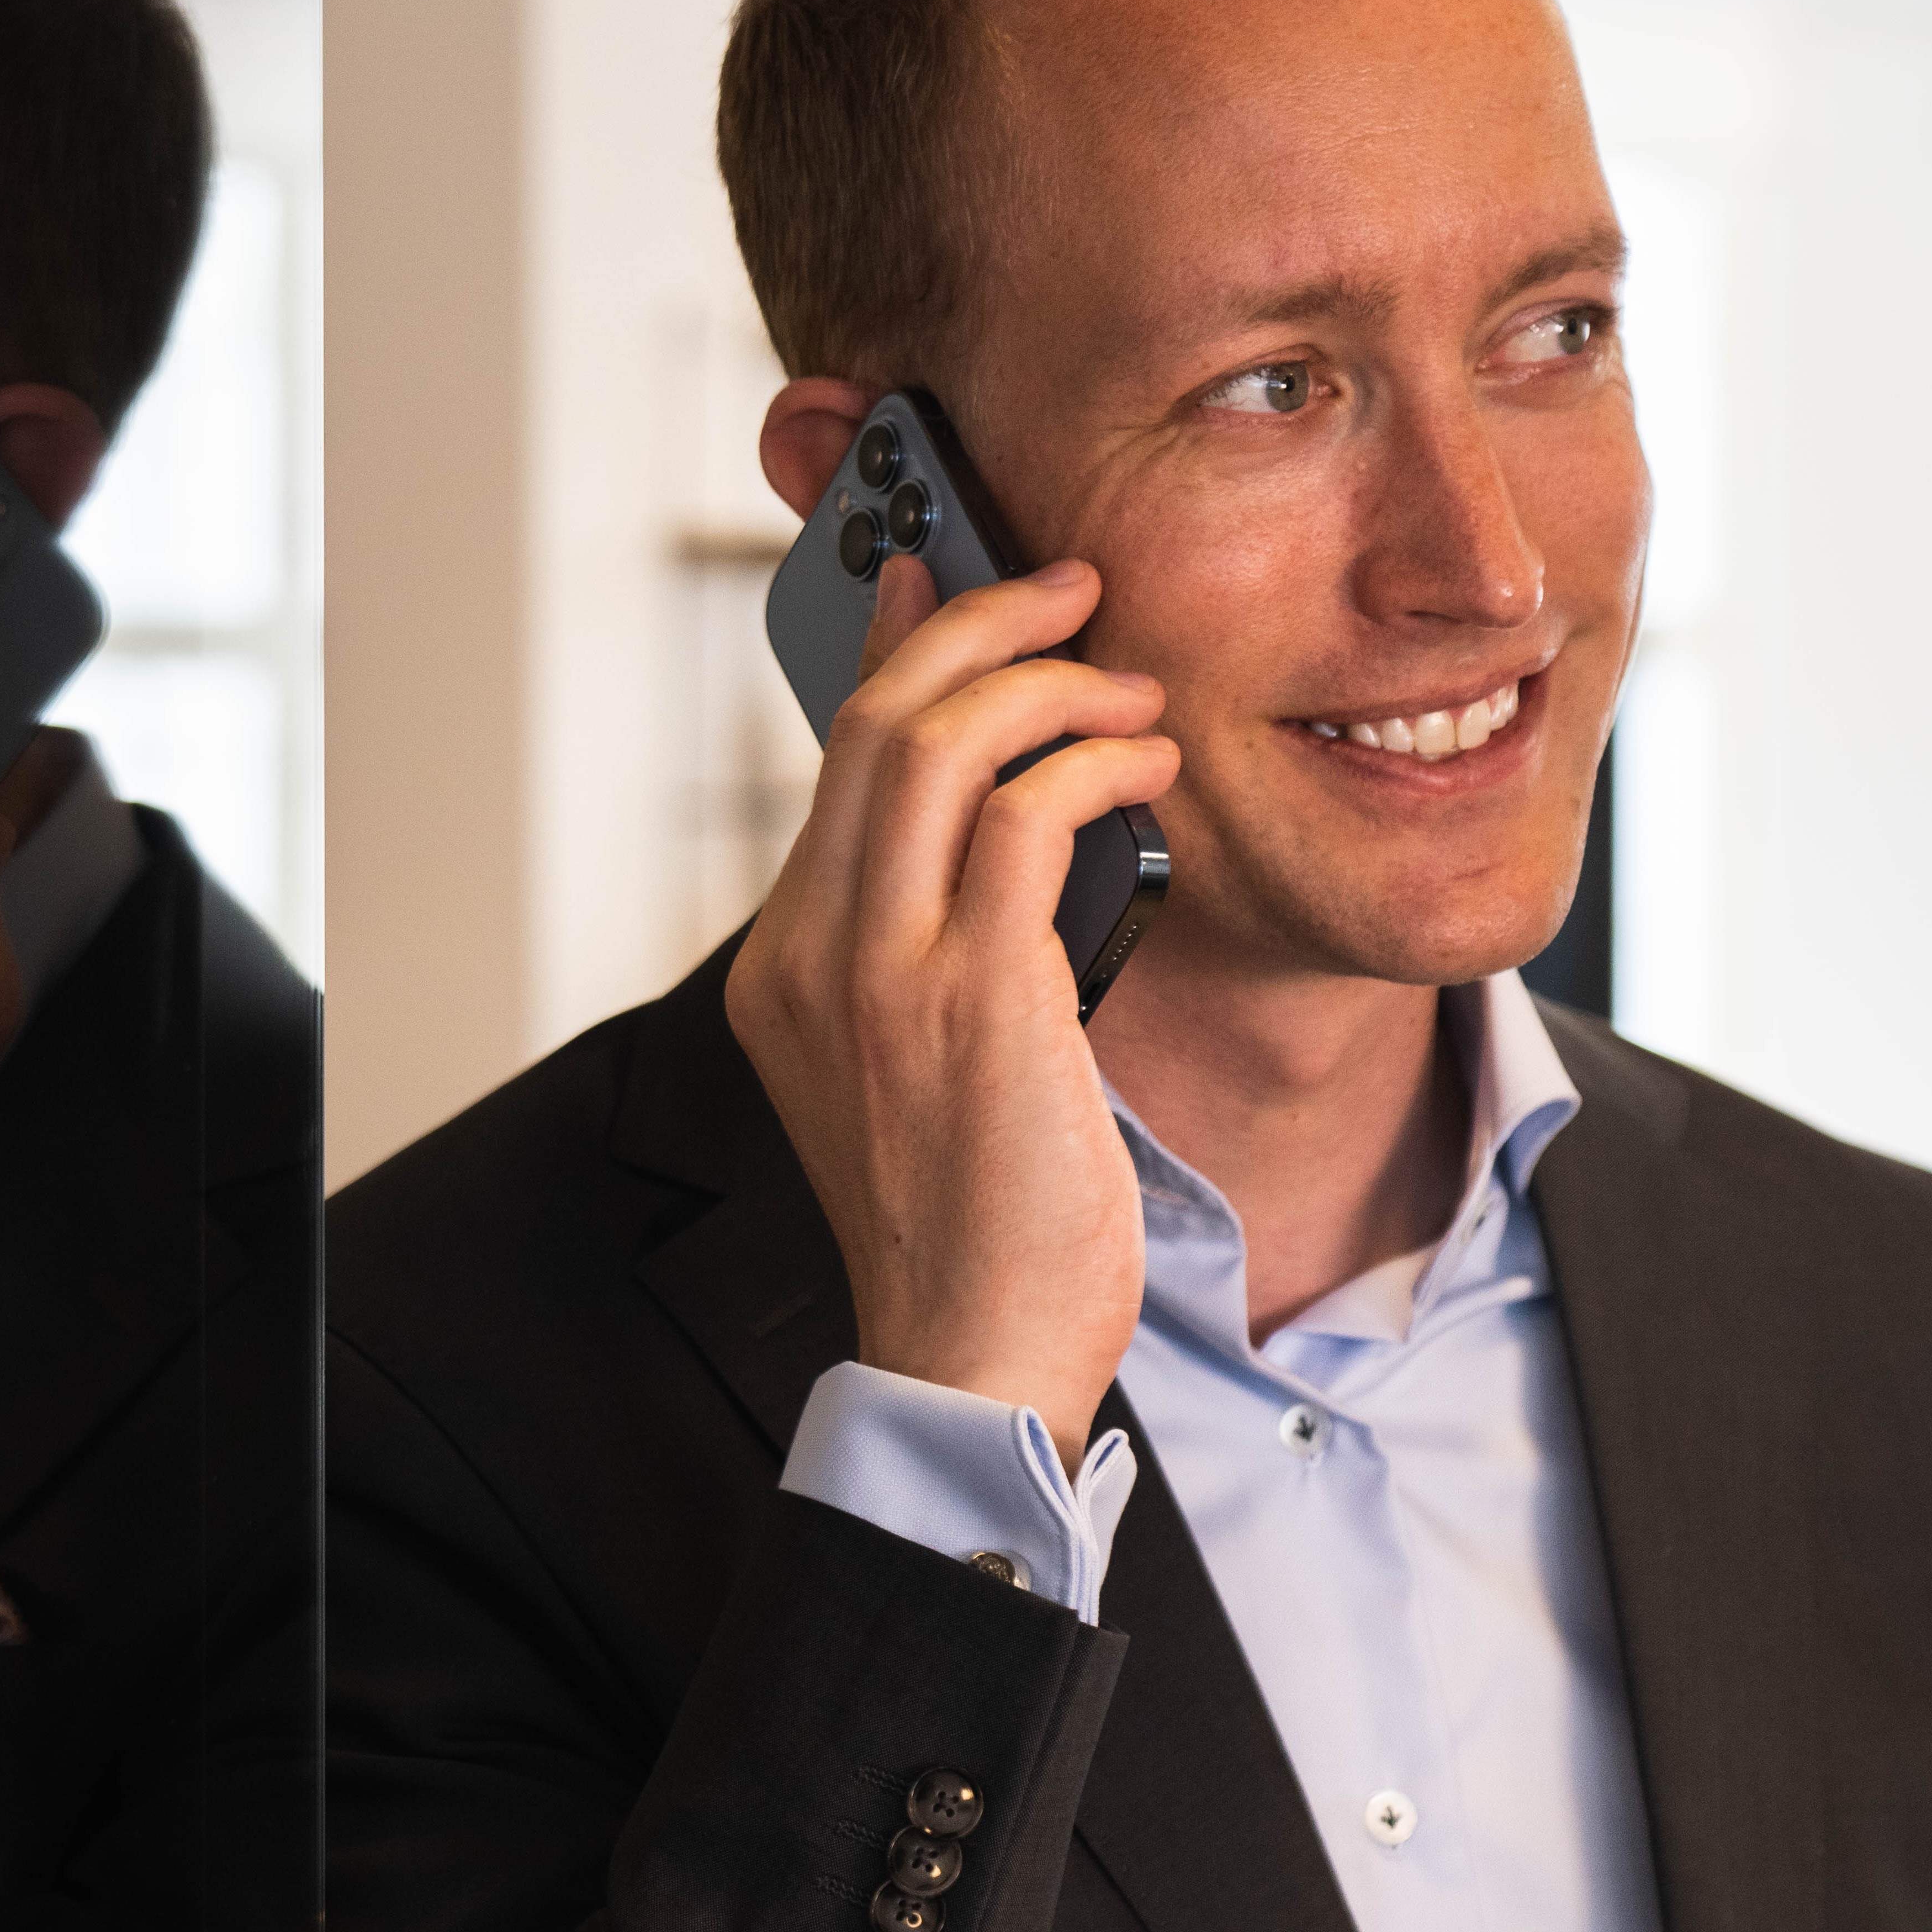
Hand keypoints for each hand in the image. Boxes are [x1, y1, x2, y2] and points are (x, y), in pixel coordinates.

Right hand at [725, 557, 1177, 1468]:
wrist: (969, 1354)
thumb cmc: (970, 1222)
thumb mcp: (920, 1063)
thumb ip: (935, 944)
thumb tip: (1002, 822)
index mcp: (782, 970)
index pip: (834, 764)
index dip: (892, 648)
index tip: (945, 578)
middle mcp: (808, 955)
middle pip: (875, 720)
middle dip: (976, 622)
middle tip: (1068, 589)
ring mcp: (878, 972)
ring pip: (940, 740)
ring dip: (1049, 681)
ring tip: (1128, 686)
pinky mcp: (972, 994)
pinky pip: (1028, 813)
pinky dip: (1094, 762)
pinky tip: (1149, 768)